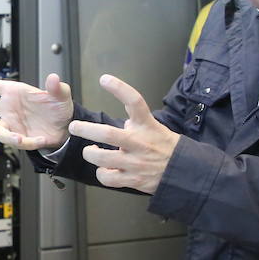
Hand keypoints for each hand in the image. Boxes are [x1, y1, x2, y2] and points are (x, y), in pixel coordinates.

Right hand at [0, 73, 73, 150]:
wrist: (64, 127)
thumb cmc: (58, 107)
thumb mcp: (61, 94)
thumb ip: (56, 87)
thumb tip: (54, 78)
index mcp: (13, 92)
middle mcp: (8, 108)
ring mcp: (12, 123)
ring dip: (7, 136)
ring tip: (19, 140)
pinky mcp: (18, 137)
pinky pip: (16, 142)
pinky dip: (27, 143)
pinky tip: (39, 139)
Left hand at [68, 75, 178, 194]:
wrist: (183, 171)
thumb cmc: (164, 146)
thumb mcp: (153, 125)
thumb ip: (135, 117)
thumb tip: (120, 103)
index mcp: (146, 125)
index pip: (134, 101)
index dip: (119, 88)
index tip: (104, 79)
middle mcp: (140, 142)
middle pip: (107, 134)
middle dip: (86, 129)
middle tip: (75, 127)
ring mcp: (136, 162)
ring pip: (102, 158)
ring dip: (89, 153)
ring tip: (89, 150)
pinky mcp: (133, 180)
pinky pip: (107, 178)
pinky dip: (101, 173)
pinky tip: (104, 169)